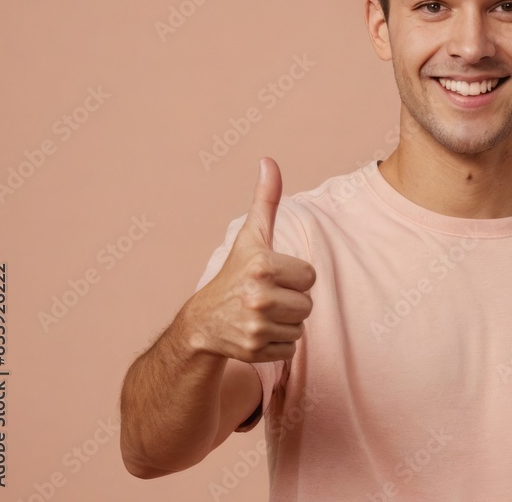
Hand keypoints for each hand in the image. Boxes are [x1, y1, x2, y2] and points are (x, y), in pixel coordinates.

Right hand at [183, 157, 315, 362]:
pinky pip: (291, 348)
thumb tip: (269, 161)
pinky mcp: (255, 350)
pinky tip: (257, 332)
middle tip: (265, 297)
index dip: (294, 276)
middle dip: (291, 301)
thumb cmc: (234, 273)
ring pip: (301, 326)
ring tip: (261, 313)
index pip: (310, 276)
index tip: (272, 276)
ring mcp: (256, 326)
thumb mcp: (251, 237)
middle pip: (308, 303)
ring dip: (286, 322)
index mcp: (263, 265)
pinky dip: (278, 343)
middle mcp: (259, 296)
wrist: (201, 322)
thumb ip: (265, 200)